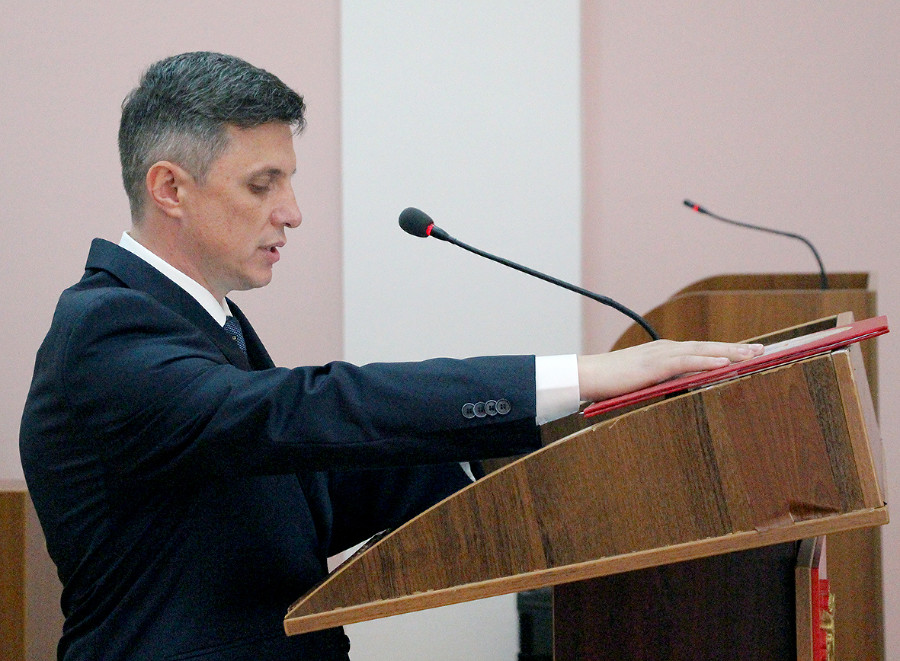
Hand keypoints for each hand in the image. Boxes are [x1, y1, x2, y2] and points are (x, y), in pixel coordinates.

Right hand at [577, 340, 764, 401]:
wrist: (587, 375)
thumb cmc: (610, 382)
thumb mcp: (642, 382)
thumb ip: (662, 382)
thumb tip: (679, 390)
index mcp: (664, 353)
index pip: (701, 350)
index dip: (725, 351)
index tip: (747, 353)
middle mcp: (666, 349)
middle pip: (708, 347)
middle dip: (736, 348)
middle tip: (763, 350)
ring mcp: (660, 355)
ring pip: (702, 351)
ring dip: (729, 352)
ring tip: (752, 354)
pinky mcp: (654, 365)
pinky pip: (686, 362)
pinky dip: (707, 361)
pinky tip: (724, 363)